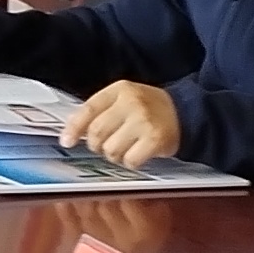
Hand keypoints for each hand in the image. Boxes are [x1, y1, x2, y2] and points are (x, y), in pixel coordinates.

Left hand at [58, 79, 179, 165]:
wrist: (186, 112)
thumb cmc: (150, 109)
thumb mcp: (124, 99)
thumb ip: (100, 111)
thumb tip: (72, 133)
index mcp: (120, 90)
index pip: (88, 109)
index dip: (74, 128)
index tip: (67, 141)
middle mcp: (131, 103)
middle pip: (97, 134)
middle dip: (98, 145)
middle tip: (109, 144)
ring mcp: (143, 121)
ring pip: (111, 150)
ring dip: (116, 155)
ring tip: (129, 146)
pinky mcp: (155, 139)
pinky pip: (129, 161)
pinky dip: (132, 162)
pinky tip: (140, 153)